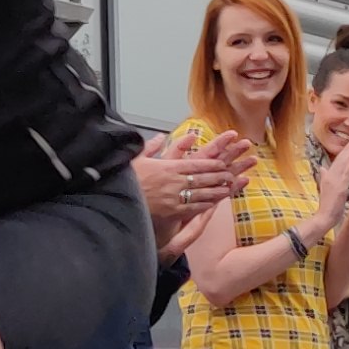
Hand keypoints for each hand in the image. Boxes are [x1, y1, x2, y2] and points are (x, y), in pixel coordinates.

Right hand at [135, 130, 251, 249]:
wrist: (117, 202)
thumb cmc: (125, 181)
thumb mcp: (136, 158)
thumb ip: (151, 147)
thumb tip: (160, 136)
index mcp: (167, 167)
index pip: (195, 164)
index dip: (211, 164)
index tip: (222, 162)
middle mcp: (174, 182)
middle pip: (202, 178)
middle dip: (219, 176)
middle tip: (231, 175)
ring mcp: (174, 198)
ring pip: (201, 193)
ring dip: (216, 191)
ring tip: (228, 188)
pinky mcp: (171, 212)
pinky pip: (192, 208)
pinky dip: (205, 206)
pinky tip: (214, 205)